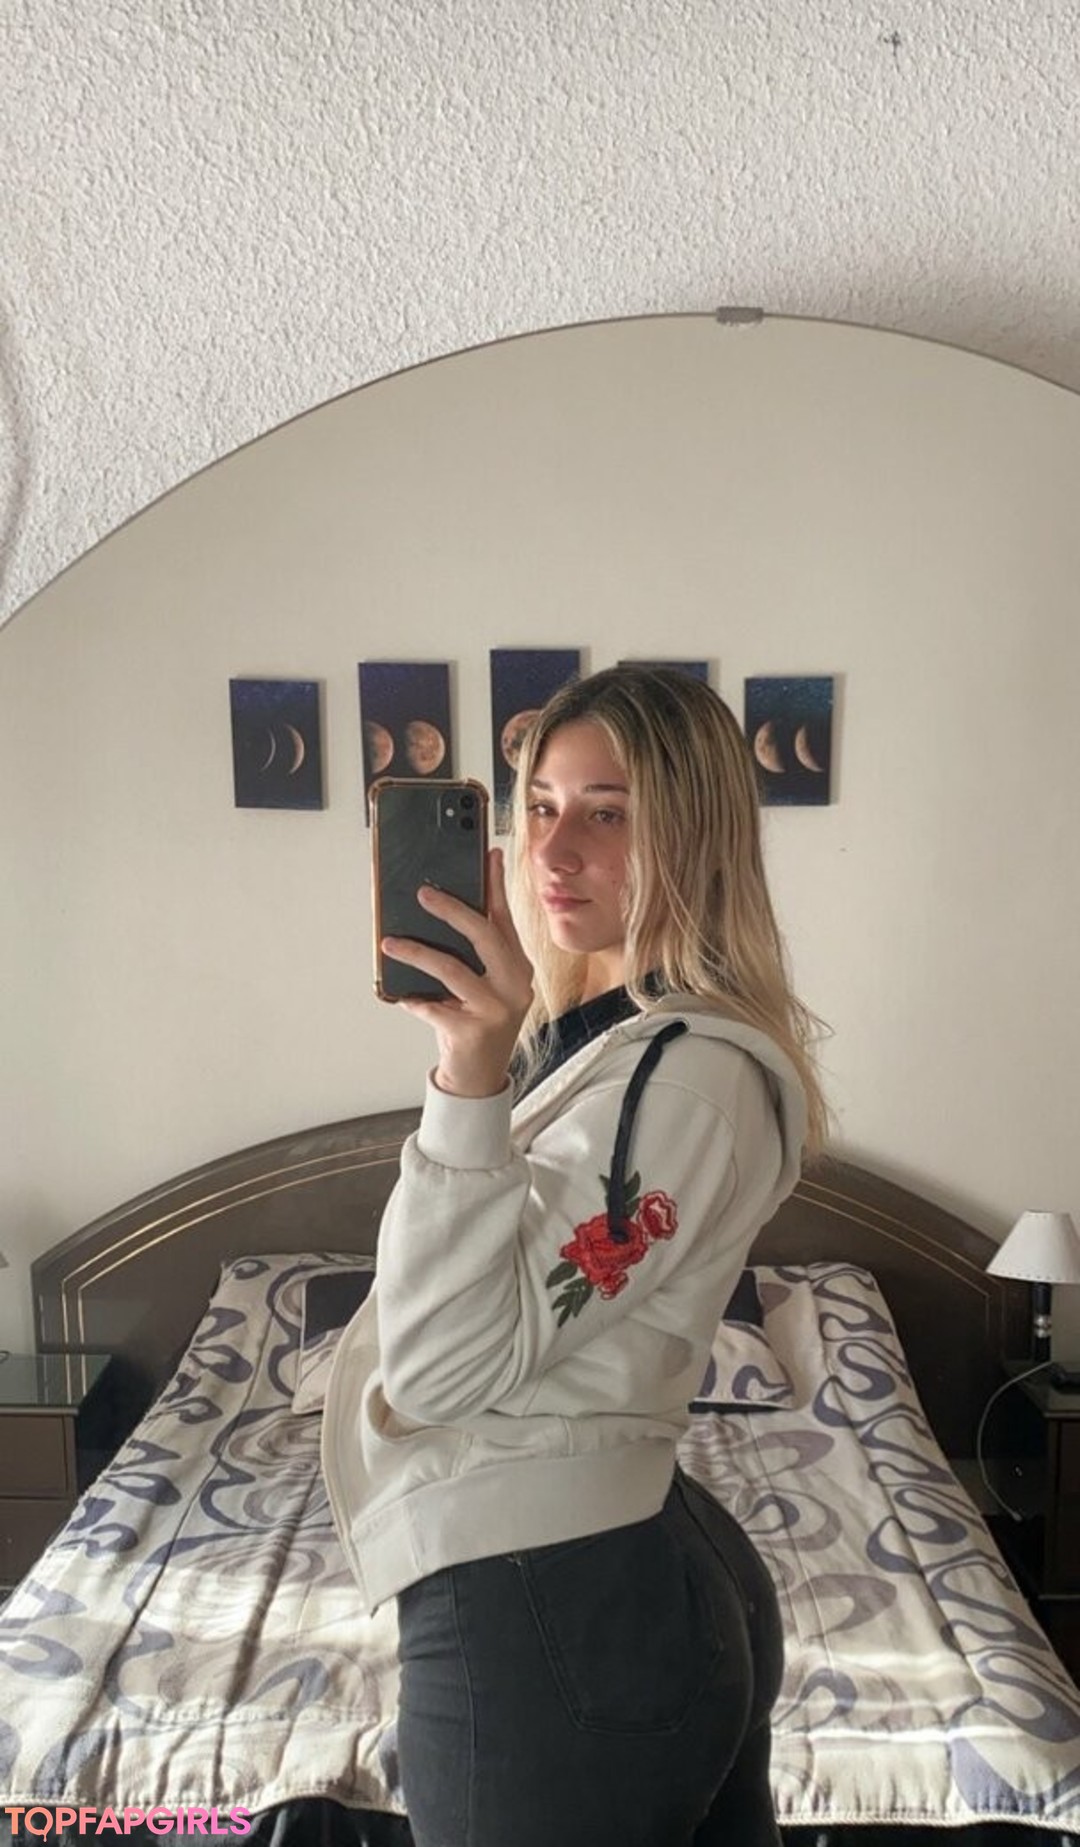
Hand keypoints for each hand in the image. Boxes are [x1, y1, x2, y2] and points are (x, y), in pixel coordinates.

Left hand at [381, 848, 533, 1097]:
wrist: (478, 1078)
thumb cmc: (475, 1024)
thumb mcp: (482, 986)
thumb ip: (471, 955)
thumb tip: (437, 913)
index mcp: (517, 967)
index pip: (505, 918)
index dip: (496, 885)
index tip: (489, 855)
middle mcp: (515, 985)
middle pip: (484, 935)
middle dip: (452, 909)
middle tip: (423, 893)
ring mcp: (497, 1009)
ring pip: (453, 969)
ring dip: (417, 952)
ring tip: (390, 943)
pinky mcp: (473, 1031)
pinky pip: (433, 1006)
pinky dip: (414, 999)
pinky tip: (400, 994)